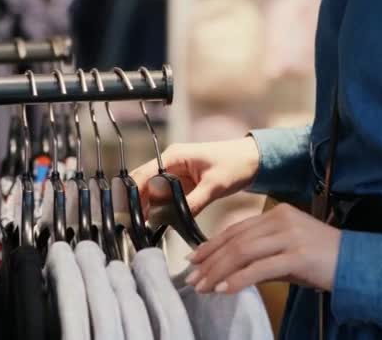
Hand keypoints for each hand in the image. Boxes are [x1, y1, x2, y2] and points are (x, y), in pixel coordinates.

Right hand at [131, 137, 259, 215]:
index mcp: (174, 156)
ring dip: (146, 207)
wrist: (253, 160)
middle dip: (136, 202)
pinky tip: (155, 222)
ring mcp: (174, 173)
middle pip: (143, 183)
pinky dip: (159, 208)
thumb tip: (177, 218)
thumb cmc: (235, 164)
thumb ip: (194, 202)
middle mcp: (170, 163)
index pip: (144, 174)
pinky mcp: (181, 184)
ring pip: (152, 191)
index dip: (133, 192)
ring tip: (140, 226)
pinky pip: (164, 197)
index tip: (127, 210)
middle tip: (131, 223)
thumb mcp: (215, 185)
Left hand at [185, 203, 341, 293]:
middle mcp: (281, 220)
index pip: (236, 229)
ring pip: (243, 252)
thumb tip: (225, 268)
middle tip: (192, 277)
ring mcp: (290, 236)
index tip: (193, 258)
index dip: (211, 244)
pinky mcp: (298, 255)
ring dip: (218, 271)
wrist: (360, 263)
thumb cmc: (322, 259)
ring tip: (202, 286)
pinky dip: (238, 279)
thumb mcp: (286, 249)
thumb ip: (259, 253)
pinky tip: (224, 289)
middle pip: (235, 240)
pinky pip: (260, 268)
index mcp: (277, 214)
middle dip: (210, 260)